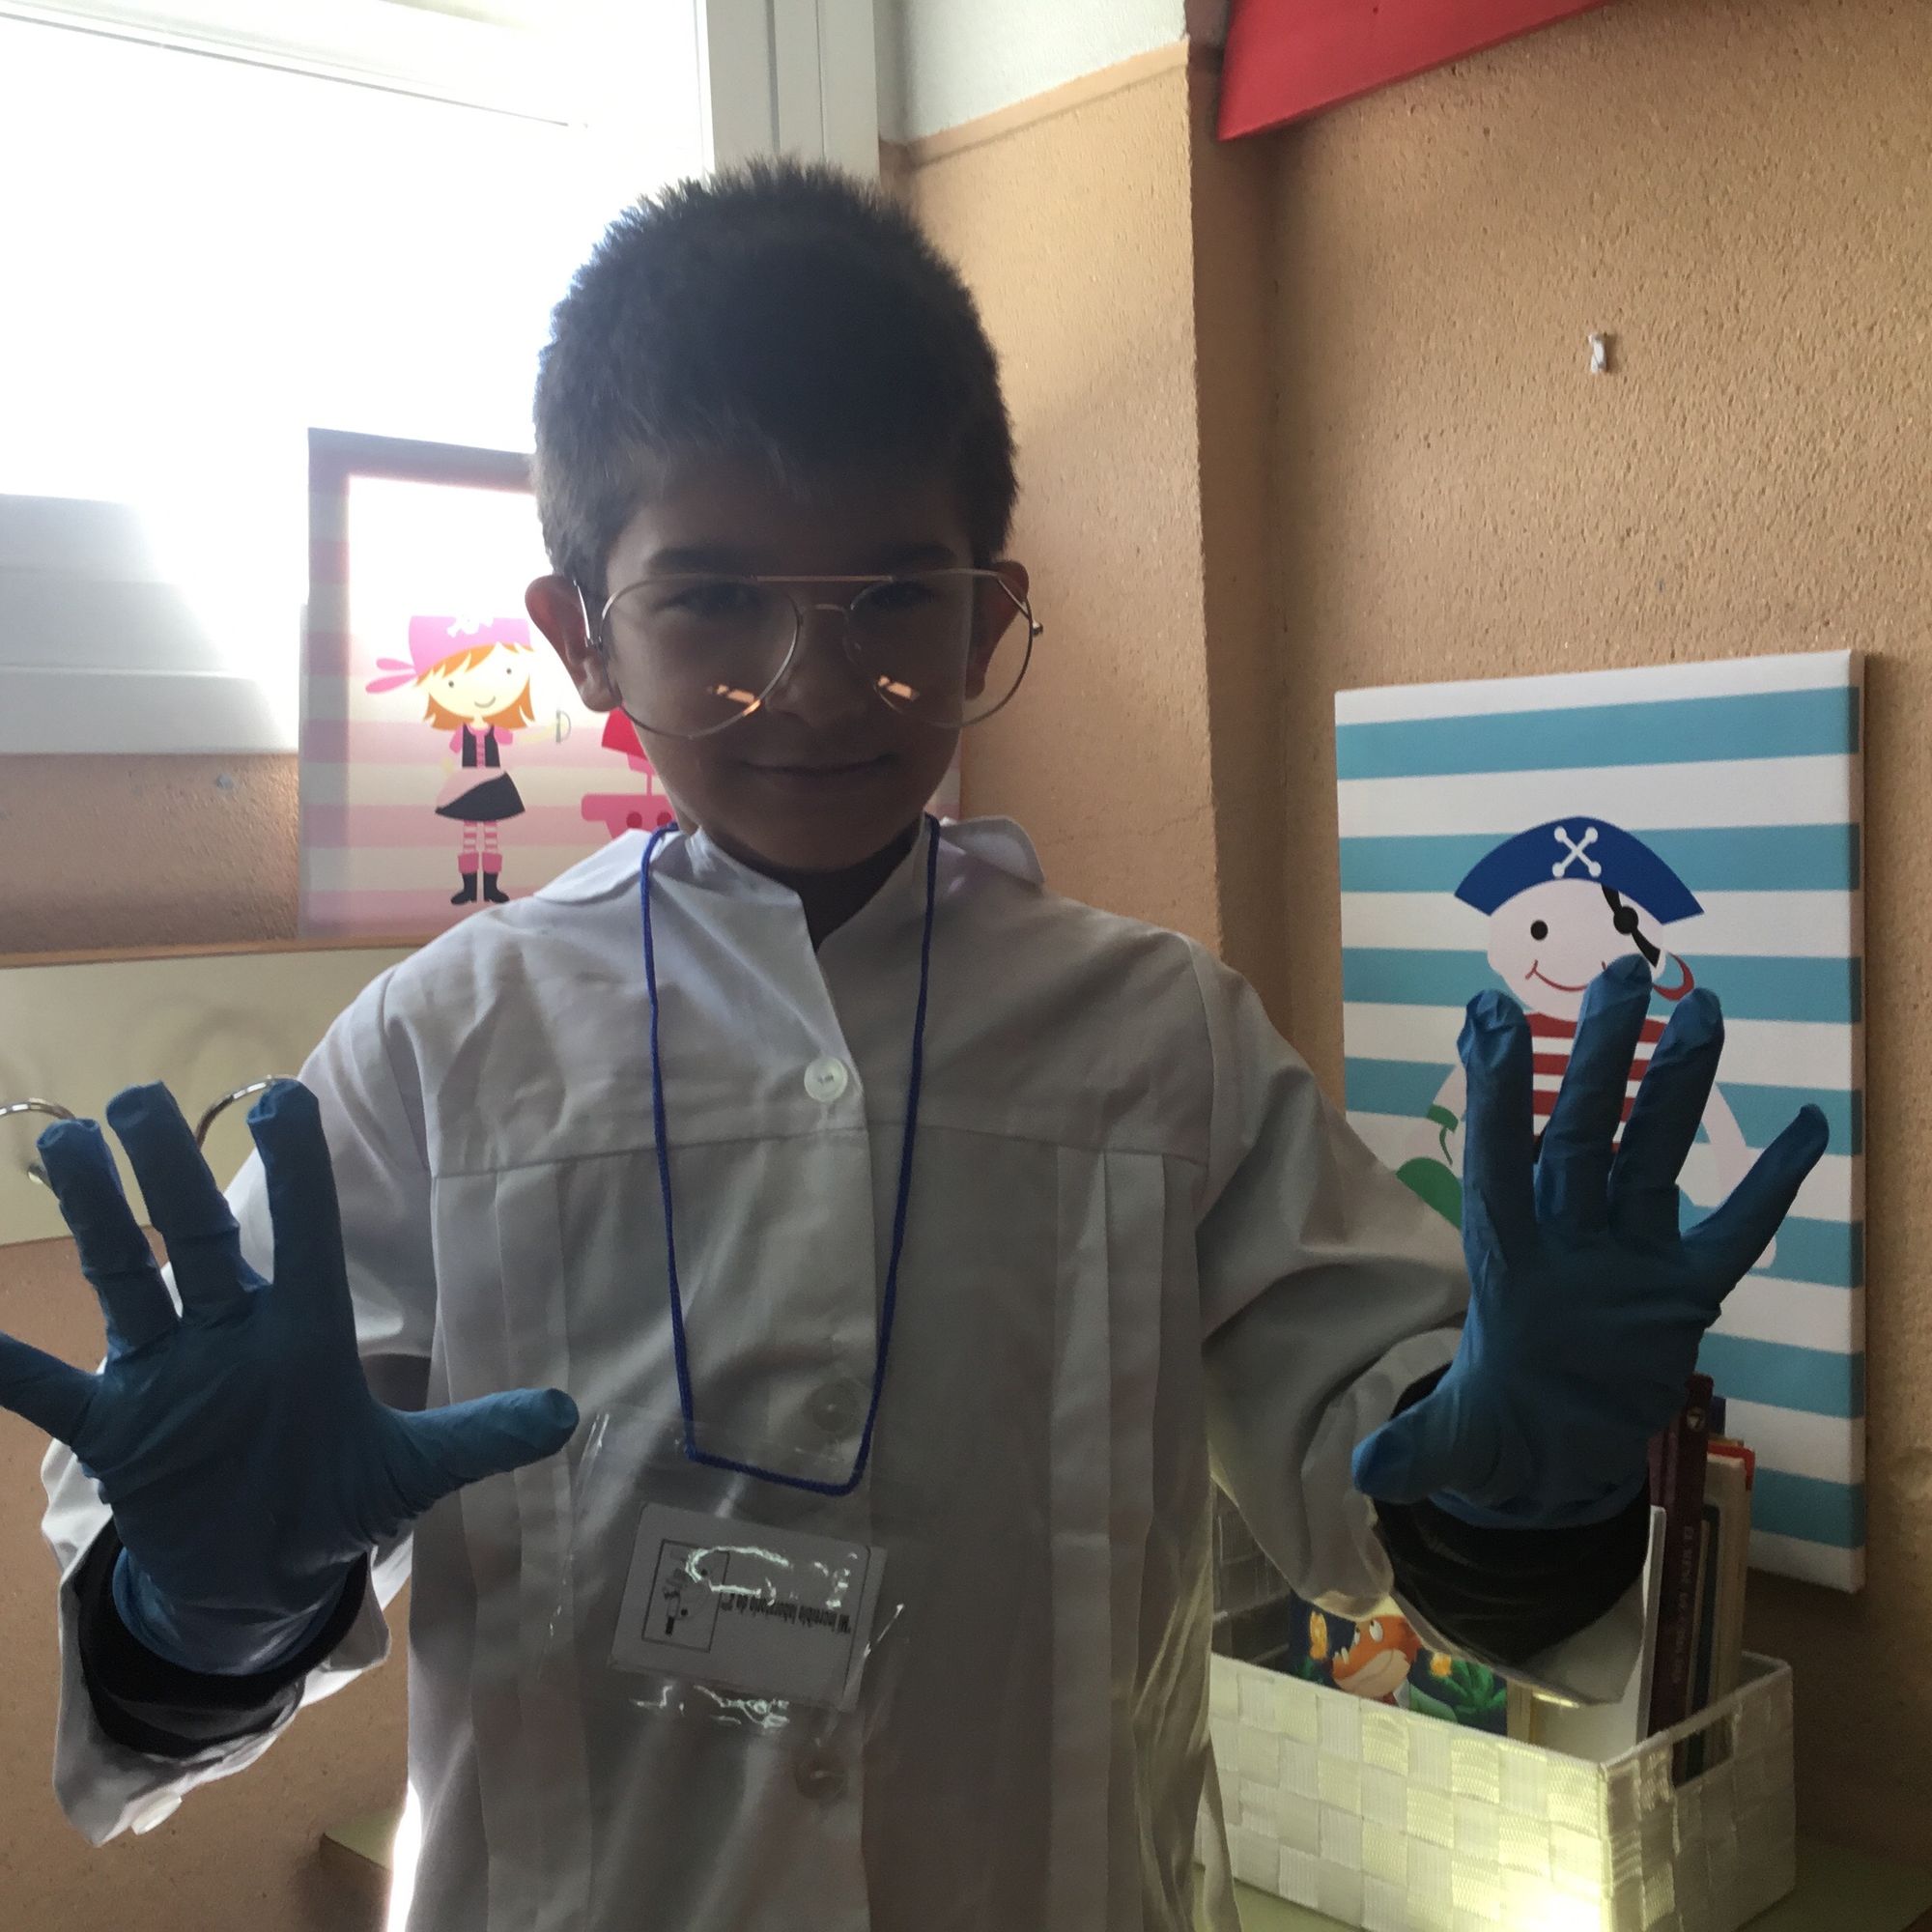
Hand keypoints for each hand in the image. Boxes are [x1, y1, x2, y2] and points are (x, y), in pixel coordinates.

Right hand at [1, 1081, 576, 1672]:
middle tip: (140, 1098)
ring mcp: (167, 1377)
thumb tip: (572, 1416)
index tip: (279, 1098)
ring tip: (66, 1142)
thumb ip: (480, 1438)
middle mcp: (231, 1336)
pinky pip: (48, 1389)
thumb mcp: (414, 1474)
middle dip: (172, 1172)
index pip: (304, 1236)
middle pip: (197, 1239)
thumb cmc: (337, 1501)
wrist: (264, 1578)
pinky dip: (4, 1362)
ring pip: (126, 1280)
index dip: (296, 1171)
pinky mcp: (117, 1431)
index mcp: (304, 1333)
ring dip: (96, 1217)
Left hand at [1352, 956, 1827, 1527]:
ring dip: (1681, 1088)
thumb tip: (1366, 1471)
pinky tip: (1807, 1125)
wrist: (1552, 1450)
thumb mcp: (1459, 1445)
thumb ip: (1422, 1449)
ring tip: (1705, 1009)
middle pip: (1584, 1133)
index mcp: (1508, 1258)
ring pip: (1658, 1156)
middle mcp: (1569, 1237)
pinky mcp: (1683, 1292)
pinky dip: (1770, 1186)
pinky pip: (1734, 1233)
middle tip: (1623, 973)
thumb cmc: (1496, 1428)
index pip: (1500, 1162)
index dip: (1497, 1093)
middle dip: (1600, 1059)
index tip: (1489, 1013)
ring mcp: (1630, 1258)